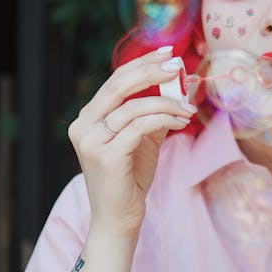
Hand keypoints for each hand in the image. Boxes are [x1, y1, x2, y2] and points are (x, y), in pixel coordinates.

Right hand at [68, 46, 197, 237]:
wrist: (118, 219)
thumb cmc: (130, 178)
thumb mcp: (142, 139)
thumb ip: (152, 112)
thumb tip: (178, 85)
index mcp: (87, 119)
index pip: (114, 81)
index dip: (141, 64)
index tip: (167, 53)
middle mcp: (82, 127)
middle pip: (119, 85)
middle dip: (152, 72)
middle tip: (178, 66)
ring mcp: (91, 142)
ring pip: (134, 107)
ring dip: (168, 103)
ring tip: (188, 110)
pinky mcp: (107, 157)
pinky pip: (141, 127)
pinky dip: (165, 120)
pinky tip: (180, 123)